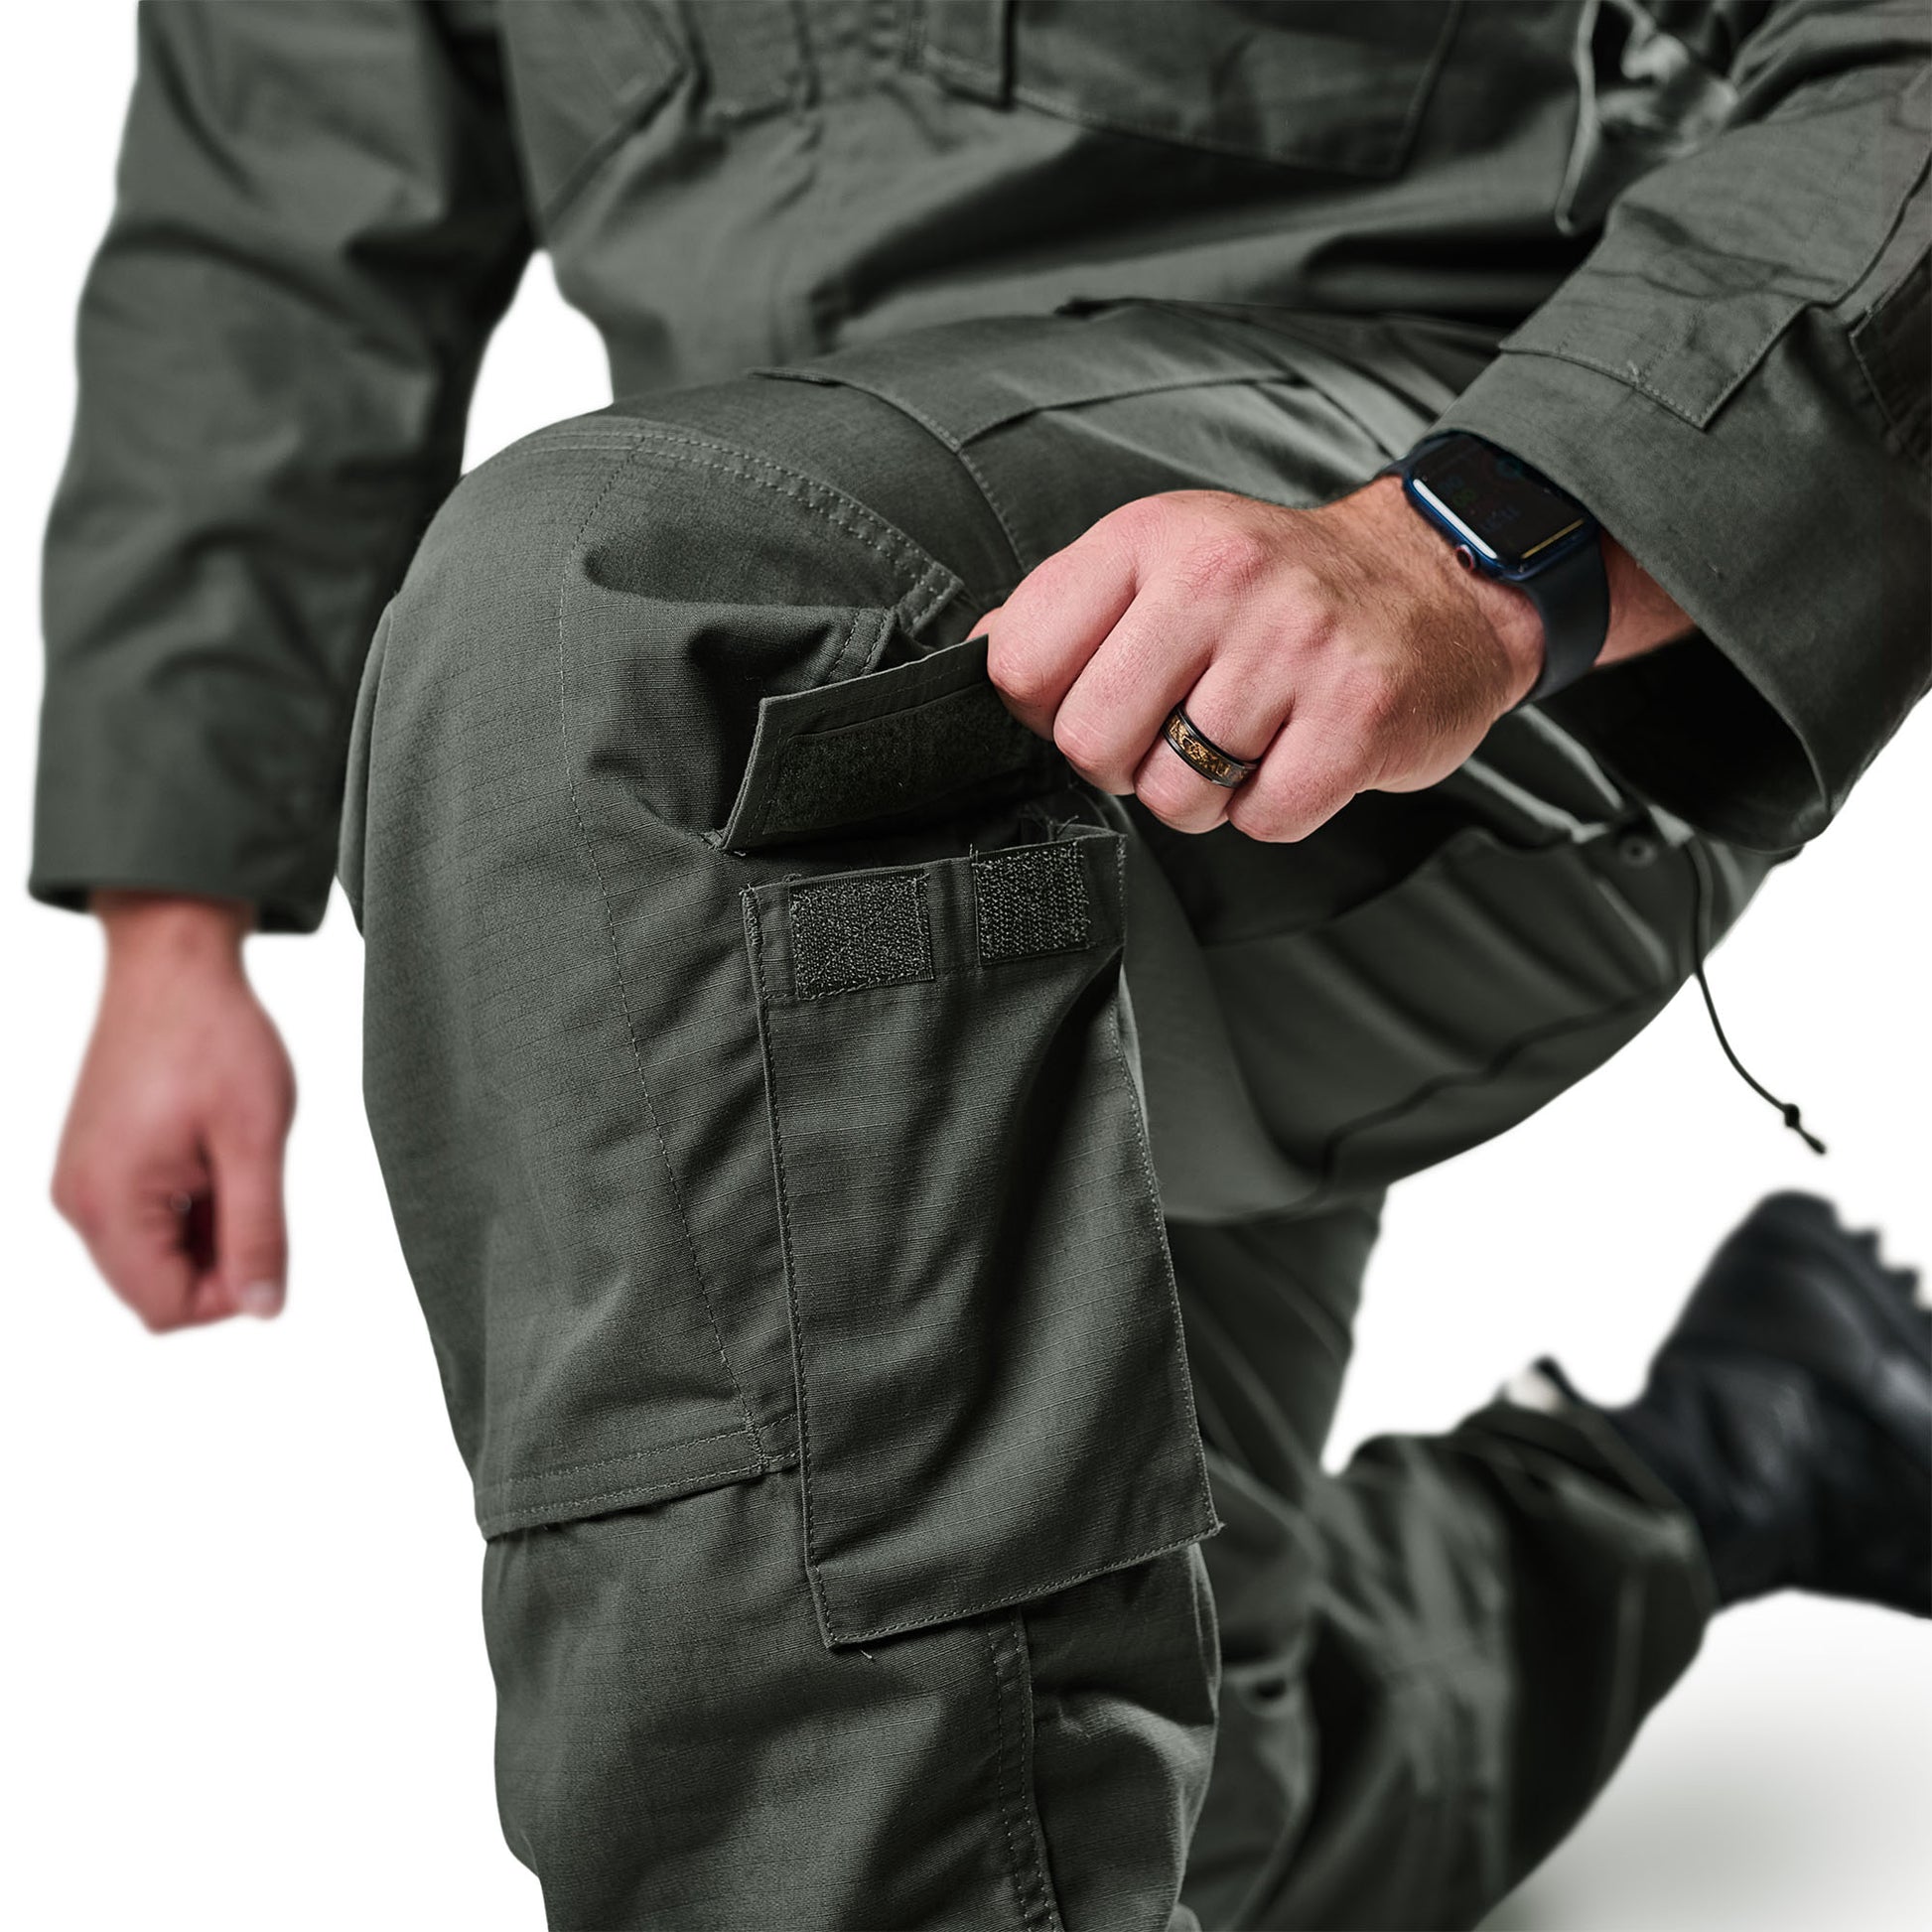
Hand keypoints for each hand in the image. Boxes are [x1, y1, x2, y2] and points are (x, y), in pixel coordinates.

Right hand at [52, 893, 295, 1331]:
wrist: (172, 967)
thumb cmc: (216, 1039)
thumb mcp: (256, 1140)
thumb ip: (258, 1232)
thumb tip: (264, 1310)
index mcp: (111, 1202)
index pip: (168, 1309)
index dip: (232, 1291)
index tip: (266, 1230)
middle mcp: (80, 1202)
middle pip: (156, 1290)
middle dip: (218, 1259)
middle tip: (251, 1182)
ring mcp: (82, 1183)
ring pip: (153, 1257)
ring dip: (206, 1229)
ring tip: (231, 1158)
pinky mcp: (95, 1164)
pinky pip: (143, 1221)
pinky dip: (188, 1206)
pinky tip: (212, 1152)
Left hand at [982, 474, 1684, 840]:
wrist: (1440, 580)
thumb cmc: (1281, 587)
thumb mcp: (1164, 556)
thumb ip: (1065, 611)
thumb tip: (972, 667)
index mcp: (1150, 540)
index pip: (1019, 665)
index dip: (1047, 712)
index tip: (1099, 700)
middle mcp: (1219, 580)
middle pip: (1092, 746)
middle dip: (1130, 763)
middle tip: (1182, 727)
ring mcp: (1294, 648)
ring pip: (1178, 798)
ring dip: (1207, 792)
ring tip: (1250, 735)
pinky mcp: (1359, 717)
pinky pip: (1263, 821)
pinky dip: (1276, 808)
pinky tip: (1300, 752)